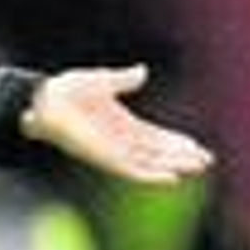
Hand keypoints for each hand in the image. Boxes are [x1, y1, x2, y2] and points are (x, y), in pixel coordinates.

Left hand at [21, 65, 213, 183]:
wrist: (42, 100)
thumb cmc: (64, 90)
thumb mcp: (100, 81)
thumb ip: (123, 80)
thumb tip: (142, 71)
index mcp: (121, 123)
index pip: (156, 136)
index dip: (176, 141)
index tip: (197, 146)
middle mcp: (119, 139)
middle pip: (158, 151)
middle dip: (182, 155)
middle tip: (207, 161)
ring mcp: (112, 149)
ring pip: (151, 161)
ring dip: (173, 164)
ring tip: (197, 167)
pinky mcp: (103, 157)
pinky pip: (132, 169)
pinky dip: (151, 174)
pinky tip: (171, 178)